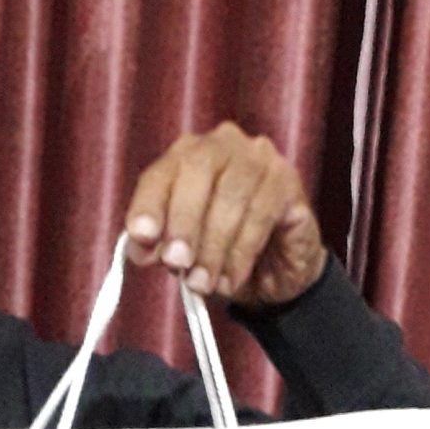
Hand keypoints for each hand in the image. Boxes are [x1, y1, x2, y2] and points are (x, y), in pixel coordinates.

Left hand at [124, 122, 325, 307]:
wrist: (275, 271)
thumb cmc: (221, 252)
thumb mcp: (182, 252)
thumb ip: (158, 245)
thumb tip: (141, 248)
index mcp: (187, 156)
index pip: (160, 172)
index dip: (148, 204)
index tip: (142, 236)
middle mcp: (223, 145)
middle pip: (197, 171)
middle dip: (183, 222)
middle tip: (177, 263)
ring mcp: (259, 158)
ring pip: (231, 196)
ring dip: (213, 246)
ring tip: (203, 283)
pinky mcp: (288, 182)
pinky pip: (261, 214)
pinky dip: (241, 253)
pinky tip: (230, 279)